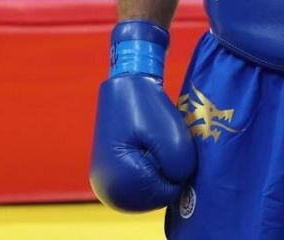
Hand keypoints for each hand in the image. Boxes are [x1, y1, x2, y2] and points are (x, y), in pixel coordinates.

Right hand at [89, 20, 195, 211]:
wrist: (126, 86)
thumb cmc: (149, 108)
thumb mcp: (173, 136)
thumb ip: (180, 167)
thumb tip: (178, 184)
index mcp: (119, 177)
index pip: (163, 195)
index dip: (177, 174)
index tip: (170, 146)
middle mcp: (105, 186)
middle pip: (152, 197)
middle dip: (166, 177)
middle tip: (164, 147)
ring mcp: (103, 182)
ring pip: (144, 194)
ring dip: (157, 176)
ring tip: (156, 147)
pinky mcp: (106, 176)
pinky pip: (134, 188)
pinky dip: (147, 175)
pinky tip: (149, 153)